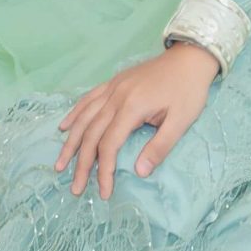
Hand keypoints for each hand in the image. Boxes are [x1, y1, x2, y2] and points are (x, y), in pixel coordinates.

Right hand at [53, 41, 217, 198]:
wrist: (190, 58)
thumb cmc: (188, 90)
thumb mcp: (181, 121)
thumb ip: (160, 147)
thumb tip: (140, 173)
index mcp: (132, 107)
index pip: (109, 145)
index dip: (104, 170)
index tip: (105, 192)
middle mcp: (116, 96)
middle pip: (91, 134)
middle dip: (81, 163)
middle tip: (76, 188)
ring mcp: (113, 87)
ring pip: (84, 117)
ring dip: (71, 142)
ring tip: (60, 163)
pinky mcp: (114, 82)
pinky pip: (88, 99)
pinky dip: (75, 114)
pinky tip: (65, 126)